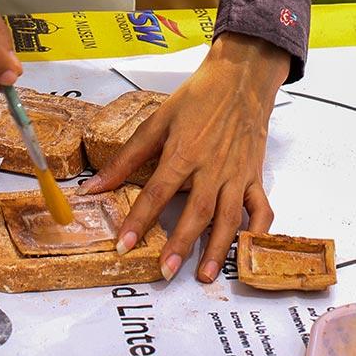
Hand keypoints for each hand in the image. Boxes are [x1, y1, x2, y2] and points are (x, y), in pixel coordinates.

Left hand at [78, 33, 289, 282]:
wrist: (239, 80)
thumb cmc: (195, 99)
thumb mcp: (156, 121)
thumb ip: (127, 157)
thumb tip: (94, 186)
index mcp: (183, 153)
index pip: (156, 194)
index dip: (138, 221)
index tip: (123, 246)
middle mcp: (211, 168)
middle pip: (195, 213)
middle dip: (180, 246)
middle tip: (165, 273)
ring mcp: (237, 174)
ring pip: (228, 218)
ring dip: (216, 249)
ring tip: (202, 276)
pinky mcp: (255, 176)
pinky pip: (261, 209)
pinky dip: (257, 232)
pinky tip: (244, 250)